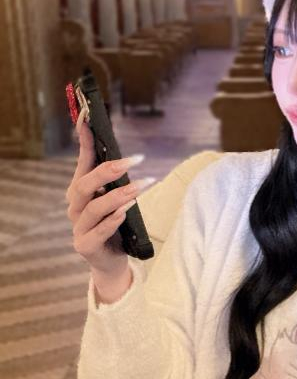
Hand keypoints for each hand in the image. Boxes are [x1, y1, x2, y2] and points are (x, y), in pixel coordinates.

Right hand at [65, 106, 150, 280]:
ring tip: (140, 186)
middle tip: (134, 160)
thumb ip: (117, 182)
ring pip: (93, 207)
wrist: (112, 262)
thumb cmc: (116, 225)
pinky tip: (125, 212)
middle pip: (84, 184)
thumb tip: (128, 156)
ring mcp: (78, 227)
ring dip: (118, 195)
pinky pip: (98, 231)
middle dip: (108, 170)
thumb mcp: (117, 199)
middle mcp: (75, 206)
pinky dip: (112, 220)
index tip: (88, 116)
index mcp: (81, 190)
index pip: (82, 161)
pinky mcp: (85, 246)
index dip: (85, 139)